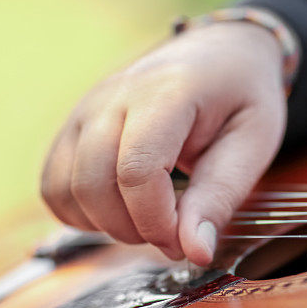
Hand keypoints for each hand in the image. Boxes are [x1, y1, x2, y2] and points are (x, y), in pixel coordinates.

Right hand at [41, 22, 286, 265]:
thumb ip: (220, 197)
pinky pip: (53, 186)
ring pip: (64, 190)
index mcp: (165, 92)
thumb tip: (196, 252)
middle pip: (92, 184)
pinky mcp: (72, 127)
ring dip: (106, 224)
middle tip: (174, 235)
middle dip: (133, 229)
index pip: (136, 169)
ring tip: (150, 219)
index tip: (185, 240)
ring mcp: (85, 109)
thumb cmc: (241, 96)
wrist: (219, 55)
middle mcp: (113, 96)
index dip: (157, 221)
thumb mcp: (252, 144)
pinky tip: (123, 209)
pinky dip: (82, 213)